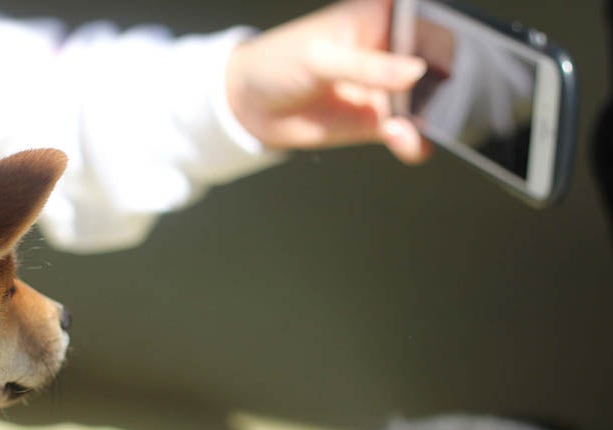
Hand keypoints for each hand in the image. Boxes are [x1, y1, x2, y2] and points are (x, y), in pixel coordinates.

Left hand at [227, 0, 429, 163]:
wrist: (250, 106)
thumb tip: (415, 72)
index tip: (450, 70)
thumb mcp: (320, 59)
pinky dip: (414, 141)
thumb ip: (367, 67)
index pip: (428, 27)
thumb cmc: (277, 64)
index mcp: (381, 18)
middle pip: (438, 68)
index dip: (447, 46)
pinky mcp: (377, 122)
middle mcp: (390, 52)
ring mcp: (386, 89)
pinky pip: (410, 134)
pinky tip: (401, 138)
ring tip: (407, 125)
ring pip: (429, 105)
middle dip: (446, 90)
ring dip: (430, 120)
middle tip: (440, 105)